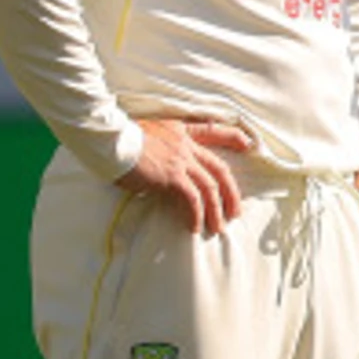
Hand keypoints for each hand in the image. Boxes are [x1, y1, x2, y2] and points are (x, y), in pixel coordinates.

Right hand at [119, 118, 253, 237]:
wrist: (109, 140)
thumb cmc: (118, 139)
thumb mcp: (146, 134)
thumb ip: (160, 148)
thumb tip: (160, 168)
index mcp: (180, 131)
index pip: (212, 130)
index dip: (233, 137)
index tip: (248, 144)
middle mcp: (185, 145)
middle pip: (220, 169)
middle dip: (231, 192)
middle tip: (235, 211)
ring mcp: (181, 161)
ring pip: (210, 188)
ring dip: (216, 210)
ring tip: (217, 227)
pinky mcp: (172, 176)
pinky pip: (192, 199)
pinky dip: (196, 214)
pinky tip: (194, 226)